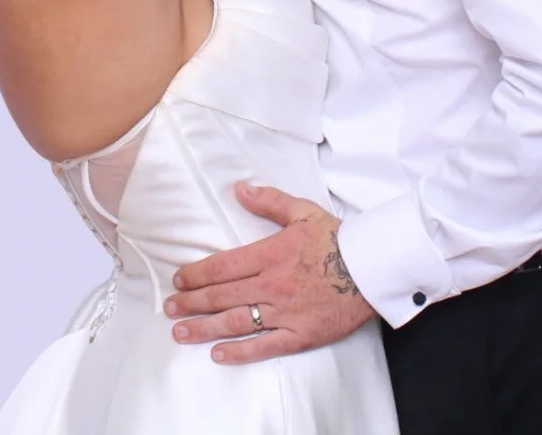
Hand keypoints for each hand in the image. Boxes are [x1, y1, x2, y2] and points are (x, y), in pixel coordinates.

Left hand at [163, 182, 376, 363]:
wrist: (371, 268)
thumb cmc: (337, 238)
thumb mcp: (302, 211)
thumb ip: (269, 200)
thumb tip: (239, 189)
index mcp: (270, 253)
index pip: (223, 265)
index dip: (198, 274)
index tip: (179, 279)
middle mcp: (272, 284)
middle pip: (223, 295)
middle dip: (192, 302)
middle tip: (169, 307)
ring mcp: (285, 311)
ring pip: (236, 322)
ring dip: (205, 327)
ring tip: (180, 332)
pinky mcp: (299, 334)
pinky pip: (265, 346)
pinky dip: (240, 352)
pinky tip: (218, 353)